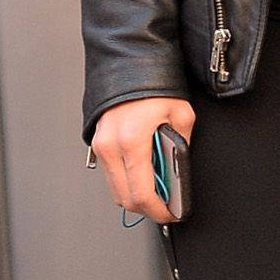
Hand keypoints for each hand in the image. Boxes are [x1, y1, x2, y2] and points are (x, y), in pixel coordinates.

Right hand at [91, 96, 196, 223]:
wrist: (130, 66)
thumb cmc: (155, 86)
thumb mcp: (181, 116)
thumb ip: (181, 147)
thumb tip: (179, 172)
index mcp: (133, 141)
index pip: (141, 193)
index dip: (158, 210)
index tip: (170, 214)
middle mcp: (111, 146)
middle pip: (125, 198)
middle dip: (147, 208)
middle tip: (166, 207)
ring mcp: (100, 146)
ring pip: (115, 189)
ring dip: (136, 196)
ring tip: (158, 192)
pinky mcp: (97, 144)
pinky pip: (111, 174)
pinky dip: (127, 182)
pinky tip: (144, 176)